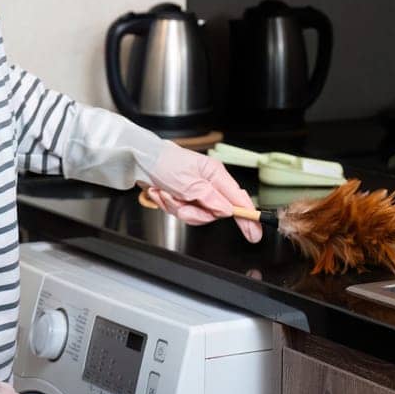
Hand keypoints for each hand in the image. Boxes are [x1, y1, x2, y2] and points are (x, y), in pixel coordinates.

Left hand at [143, 142, 263, 242]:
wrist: (140, 160)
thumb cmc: (164, 162)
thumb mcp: (188, 182)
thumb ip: (210, 199)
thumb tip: (227, 211)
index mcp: (215, 174)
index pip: (238, 199)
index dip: (247, 217)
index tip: (254, 233)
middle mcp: (208, 183)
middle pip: (214, 212)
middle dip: (194, 213)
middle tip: (180, 205)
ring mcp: (196, 191)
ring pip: (196, 214)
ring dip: (177, 208)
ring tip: (166, 194)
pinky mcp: (184, 197)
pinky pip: (182, 212)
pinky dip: (169, 205)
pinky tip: (161, 193)